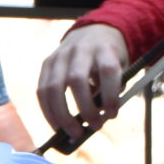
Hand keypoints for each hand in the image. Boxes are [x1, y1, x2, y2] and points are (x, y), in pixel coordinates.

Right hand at [37, 23, 127, 140]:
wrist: (92, 31)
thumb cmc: (109, 57)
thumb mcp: (120, 67)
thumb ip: (112, 90)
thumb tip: (98, 119)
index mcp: (104, 49)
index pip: (107, 71)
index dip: (110, 96)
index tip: (112, 114)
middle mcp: (80, 49)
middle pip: (76, 80)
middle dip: (85, 109)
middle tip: (94, 126)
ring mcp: (60, 55)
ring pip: (54, 87)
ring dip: (62, 115)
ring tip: (74, 132)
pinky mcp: (47, 63)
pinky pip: (42, 90)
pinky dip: (48, 111)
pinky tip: (57, 125)